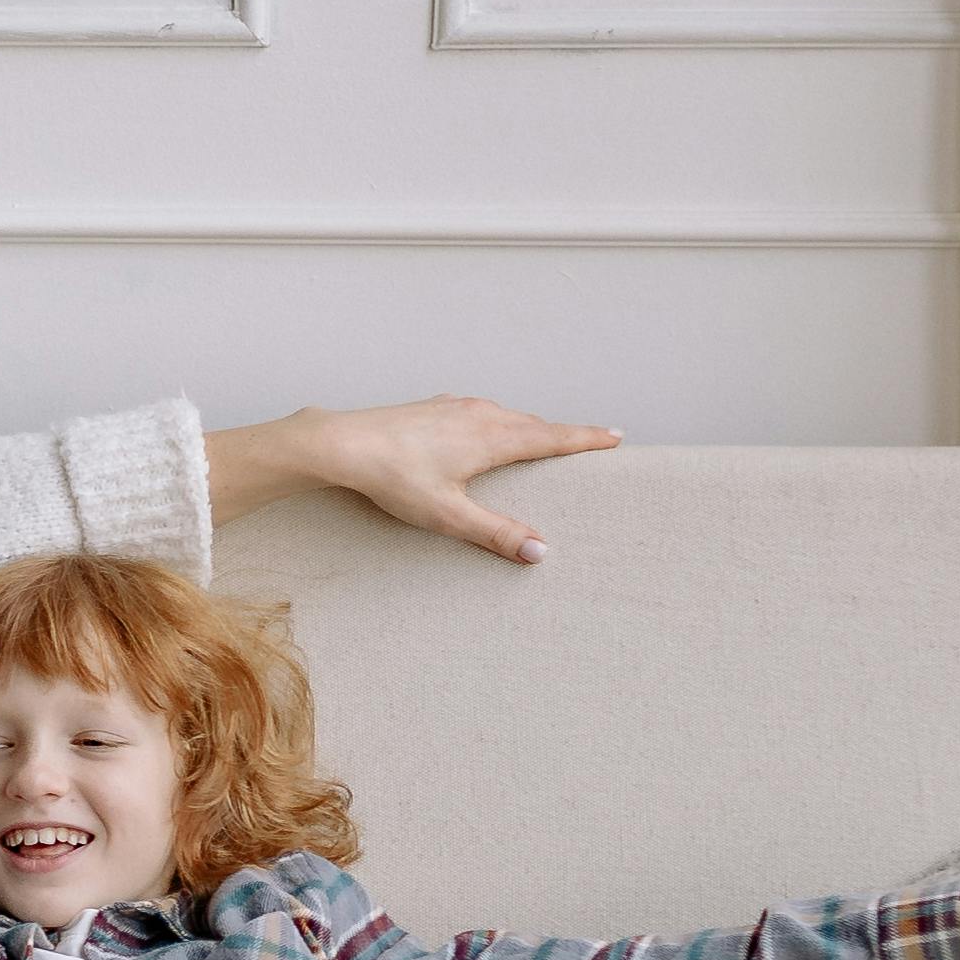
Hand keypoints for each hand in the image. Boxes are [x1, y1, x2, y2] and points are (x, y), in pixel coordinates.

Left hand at [204, 399, 623, 563]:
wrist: (342, 443)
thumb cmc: (393, 477)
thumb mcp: (448, 514)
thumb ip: (496, 533)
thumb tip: (541, 552)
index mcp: (492, 437)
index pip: (553, 437)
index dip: (587, 438)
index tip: (617, 436)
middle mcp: (480, 414)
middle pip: (535, 424)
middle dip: (564, 434)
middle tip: (593, 441)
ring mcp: (456, 406)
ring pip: (507, 416)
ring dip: (531, 427)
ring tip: (546, 440)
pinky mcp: (434, 408)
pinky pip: (482, 414)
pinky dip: (500, 423)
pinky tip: (487, 432)